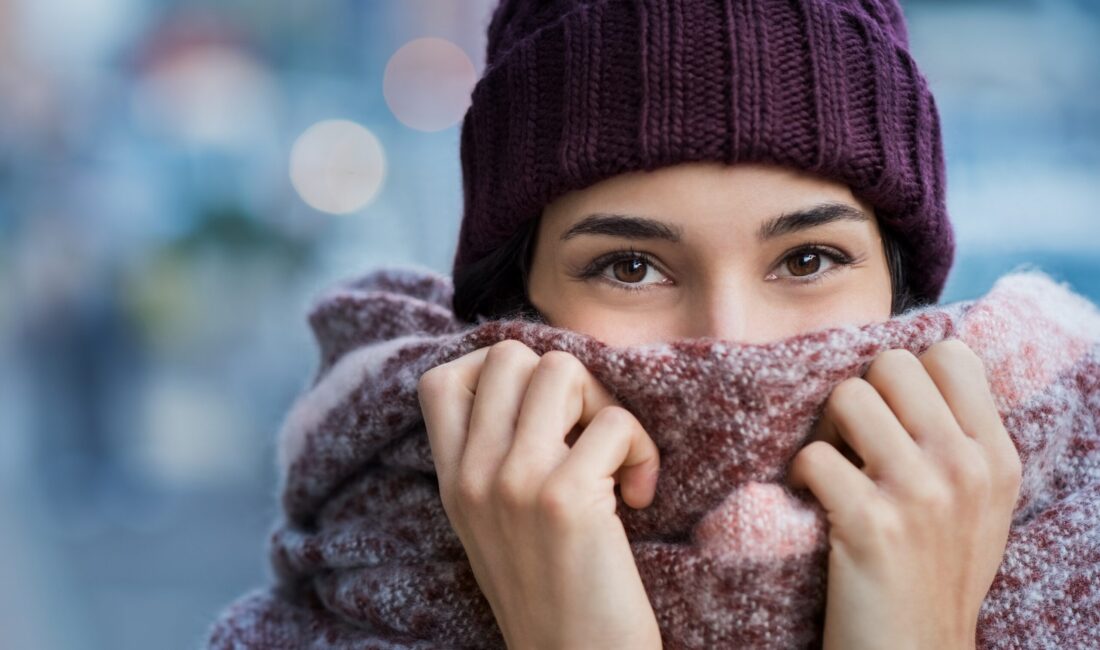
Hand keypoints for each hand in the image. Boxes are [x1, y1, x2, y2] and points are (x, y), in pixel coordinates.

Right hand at [417, 340, 662, 649]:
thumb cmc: (552, 595)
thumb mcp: (495, 526)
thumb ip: (495, 462)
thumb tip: (541, 382)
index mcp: (452, 482)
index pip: (442, 381)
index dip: (498, 374)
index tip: (541, 415)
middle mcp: (473, 476)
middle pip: (510, 355)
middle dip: (565, 381)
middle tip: (587, 435)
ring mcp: (514, 483)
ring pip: (562, 370)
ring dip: (605, 405)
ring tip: (615, 459)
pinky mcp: (564, 499)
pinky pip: (615, 422)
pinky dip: (642, 451)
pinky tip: (640, 497)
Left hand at [788, 339, 1022, 649]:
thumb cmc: (934, 575)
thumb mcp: (977, 504)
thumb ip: (957, 439)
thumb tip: (909, 371)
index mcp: (995, 456)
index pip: (951, 354)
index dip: (907, 375)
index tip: (891, 416)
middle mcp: (964, 466)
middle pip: (891, 365)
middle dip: (860, 396)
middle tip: (851, 443)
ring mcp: (920, 493)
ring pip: (847, 397)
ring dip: (824, 431)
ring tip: (831, 471)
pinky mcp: (871, 523)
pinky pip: (813, 455)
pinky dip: (799, 476)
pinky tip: (810, 503)